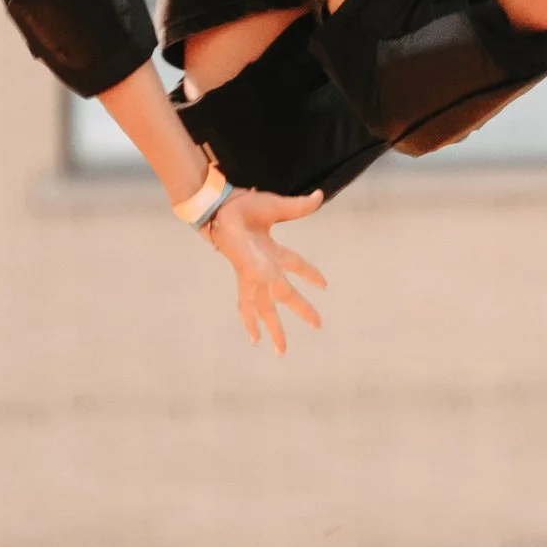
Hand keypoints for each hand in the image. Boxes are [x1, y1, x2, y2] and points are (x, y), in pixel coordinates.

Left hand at [209, 184, 328, 353]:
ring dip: (275, 328)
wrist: (222, 208)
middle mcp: (266, 268)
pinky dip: (250, 321)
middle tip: (318, 325)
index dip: (310, 274)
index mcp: (273, 251)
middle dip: (302, 309)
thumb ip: (298, 207)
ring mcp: (255, 276)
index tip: (324, 285)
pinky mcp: (246, 277)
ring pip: (267, 308)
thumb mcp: (276, 207)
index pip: (296, 265)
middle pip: (287, 295)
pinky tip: (254, 339)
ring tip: (280, 351)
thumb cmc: (244, 205)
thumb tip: (320, 195)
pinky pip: (248, 304)